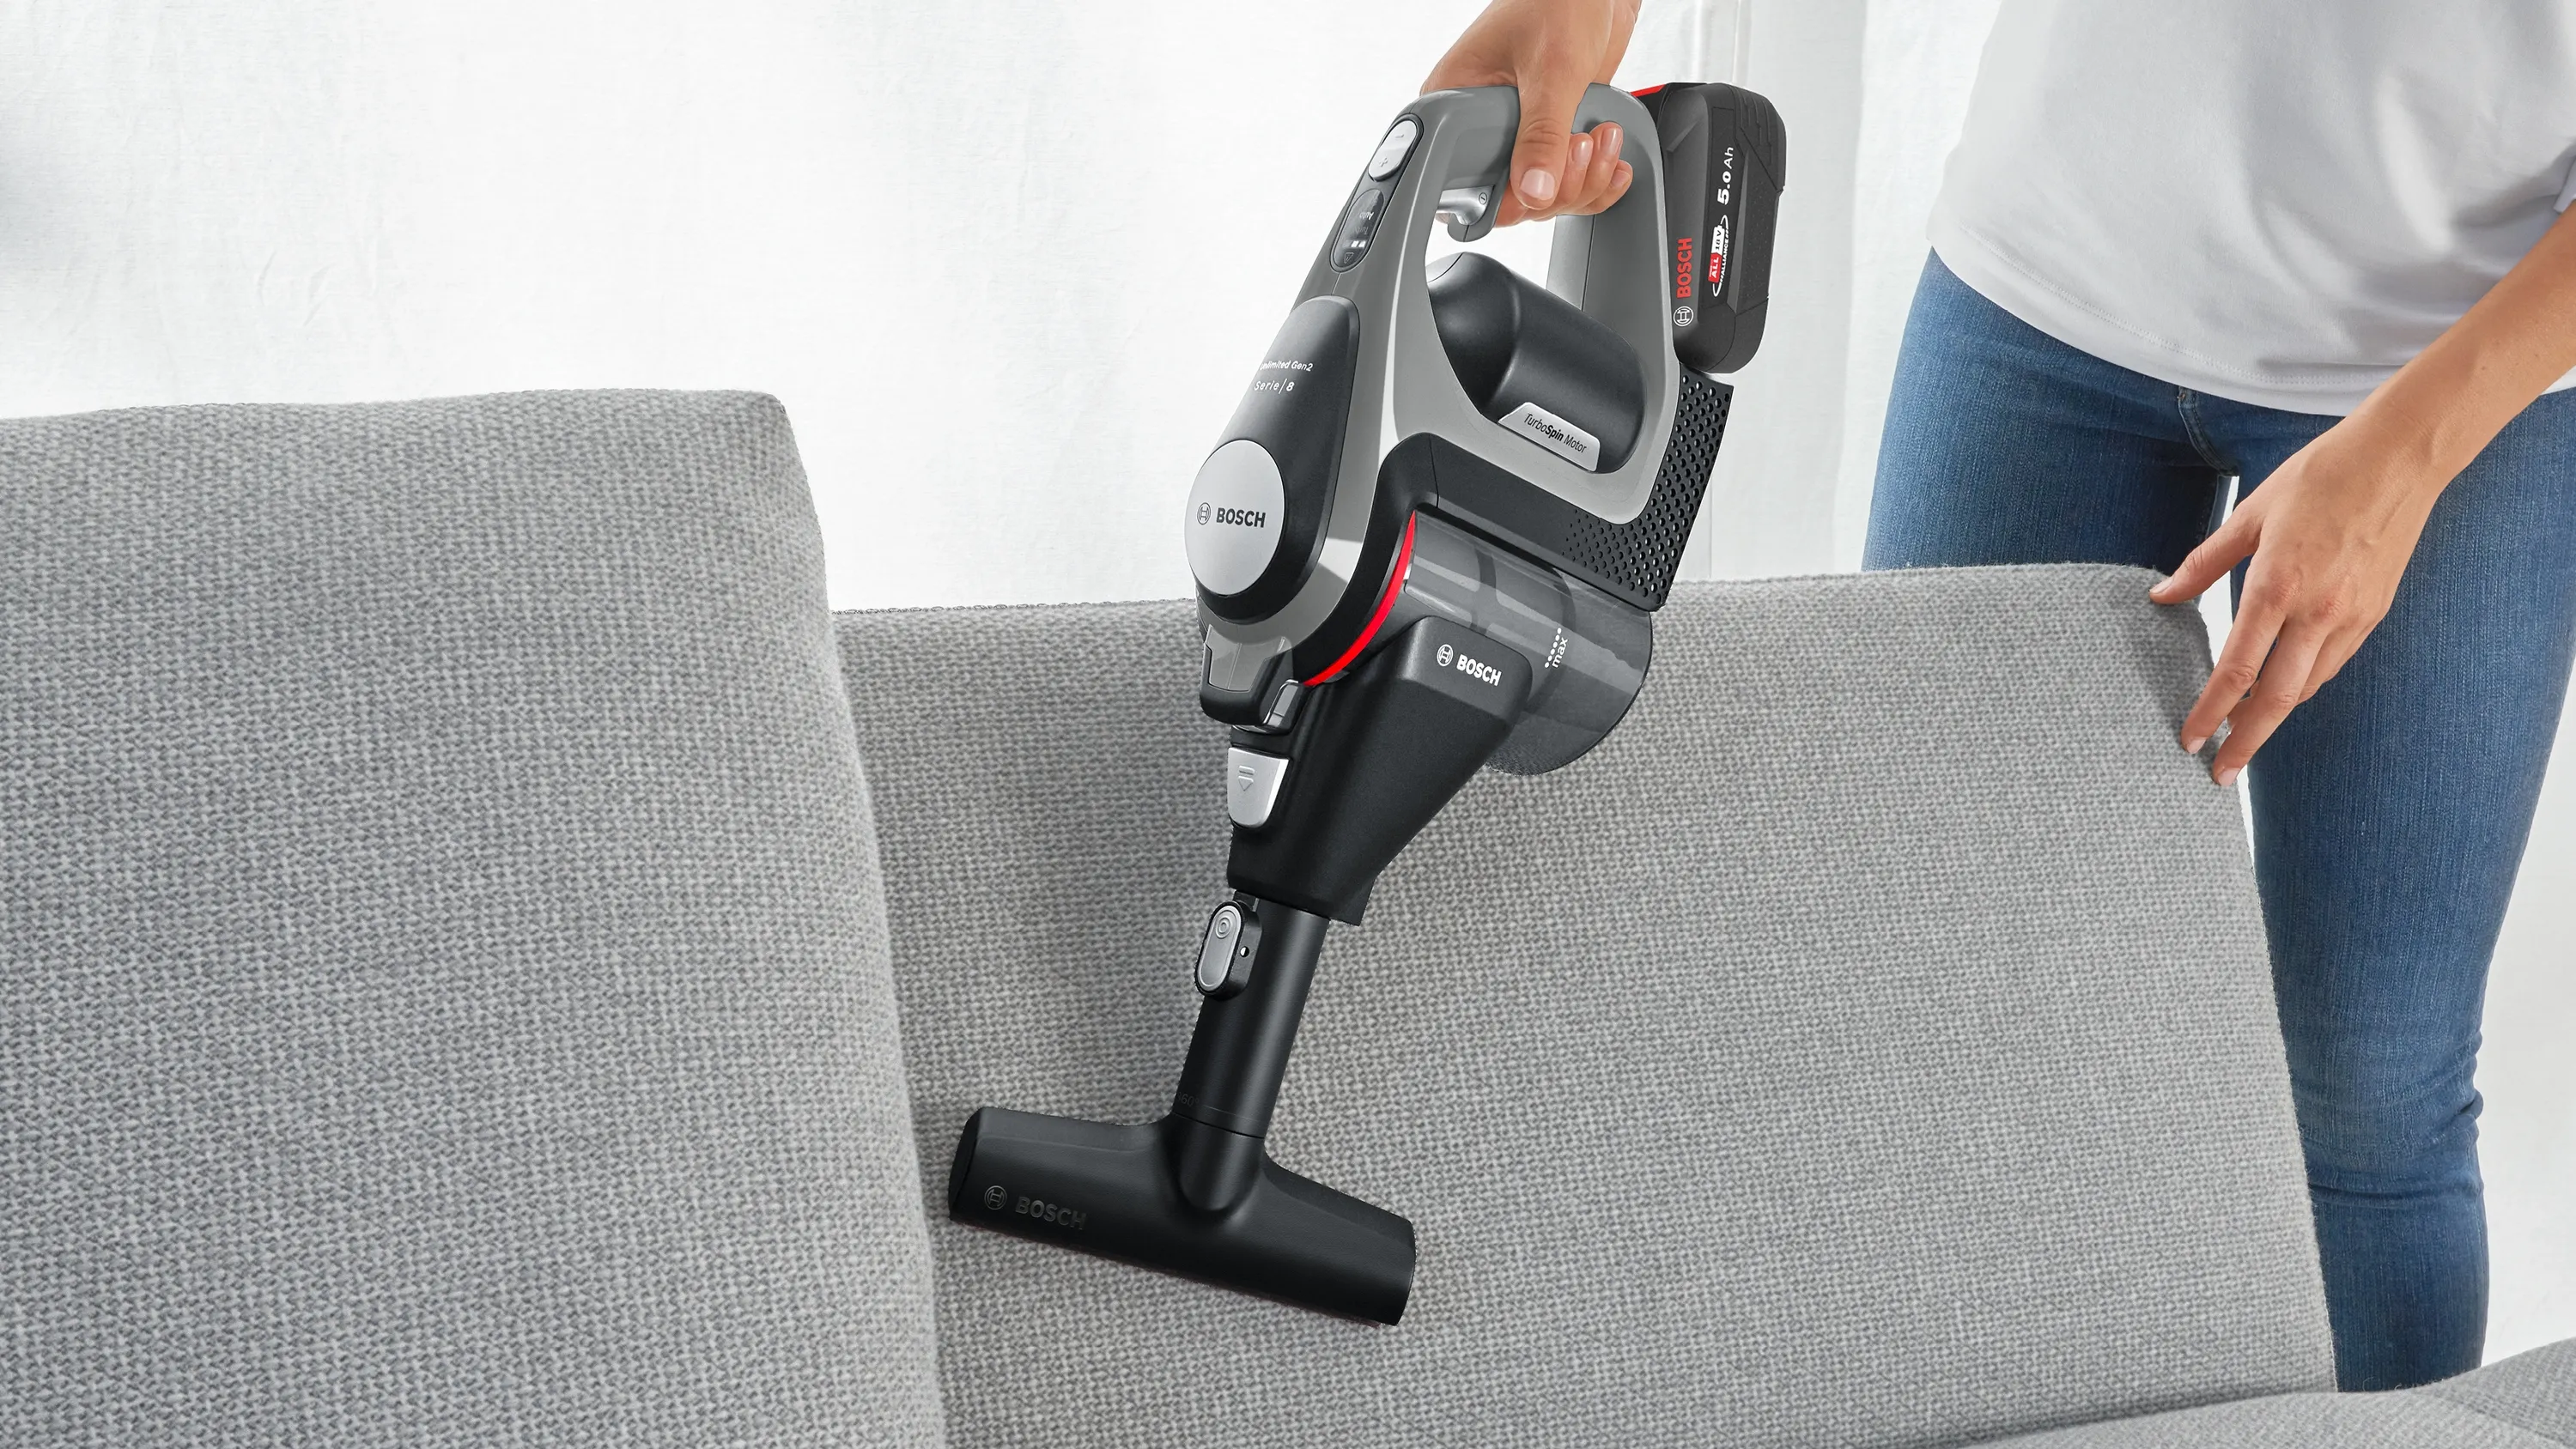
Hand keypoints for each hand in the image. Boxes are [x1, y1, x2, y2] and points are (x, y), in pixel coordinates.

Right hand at [1423, 0, 1641, 226]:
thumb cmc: (1558, 2)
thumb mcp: (1552, 70)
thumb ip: (1543, 134)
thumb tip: (1533, 191)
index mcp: (1456, 102)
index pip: (1461, 181)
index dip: (1505, 195)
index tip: (1539, 186)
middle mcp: (1482, 124)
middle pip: (1510, 197)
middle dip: (1559, 183)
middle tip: (1582, 142)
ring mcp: (1519, 133)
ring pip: (1544, 194)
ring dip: (1586, 179)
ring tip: (1604, 135)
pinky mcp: (1551, 135)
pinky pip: (1567, 180)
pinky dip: (1597, 178)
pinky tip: (1612, 157)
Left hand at [2148, 408, 2446, 783]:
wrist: (2400, 458)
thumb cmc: (2319, 477)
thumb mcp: (2249, 514)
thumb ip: (2202, 563)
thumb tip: (2162, 596)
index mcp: (2276, 586)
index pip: (2236, 669)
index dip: (2210, 712)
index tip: (2190, 741)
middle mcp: (2317, 611)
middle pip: (2276, 699)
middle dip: (2245, 742)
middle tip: (2219, 775)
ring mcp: (2352, 615)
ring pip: (2308, 686)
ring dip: (2274, 715)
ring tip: (2244, 733)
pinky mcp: (2375, 613)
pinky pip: (2334, 663)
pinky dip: (2305, 683)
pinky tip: (2285, 688)